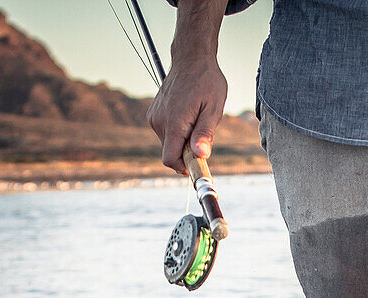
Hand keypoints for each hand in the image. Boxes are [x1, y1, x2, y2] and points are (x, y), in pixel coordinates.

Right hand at [146, 53, 227, 173]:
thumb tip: (200, 155)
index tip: (199, 165)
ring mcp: (155, 117)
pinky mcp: (154, 114)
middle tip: (203, 136)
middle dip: (187, 153)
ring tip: (197, 120)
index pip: (170, 160)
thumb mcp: (213, 109)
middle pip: (171, 154)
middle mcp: (159, 122)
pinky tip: (188, 116)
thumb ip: (205, 134)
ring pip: (170, 145)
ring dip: (184, 142)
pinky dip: (179, 133)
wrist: (191, 58)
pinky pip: (167, 134)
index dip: (184, 168)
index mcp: (173, 123)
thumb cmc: (206, 81)